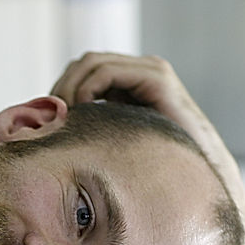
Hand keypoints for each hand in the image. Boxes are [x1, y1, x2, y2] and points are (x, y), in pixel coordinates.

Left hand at [51, 52, 244, 213]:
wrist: (201, 181)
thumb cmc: (156, 174)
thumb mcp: (111, 149)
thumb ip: (88, 133)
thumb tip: (43, 132)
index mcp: (128, 86)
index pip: (79, 72)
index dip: (57, 93)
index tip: (46, 126)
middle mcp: (138, 73)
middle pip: (80, 64)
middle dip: (59, 90)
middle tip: (50, 123)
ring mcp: (149, 72)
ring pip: (89, 63)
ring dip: (68, 90)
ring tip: (65, 122)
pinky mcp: (157, 78)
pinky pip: (106, 72)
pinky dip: (85, 90)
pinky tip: (81, 115)